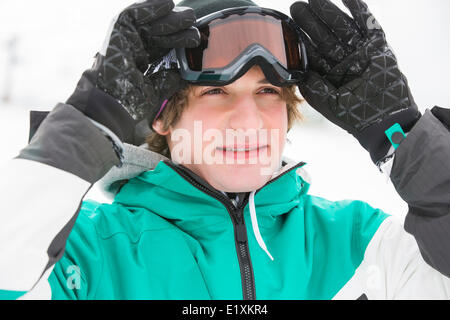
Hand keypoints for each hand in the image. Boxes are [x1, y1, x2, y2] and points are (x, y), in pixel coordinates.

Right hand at [67, 0, 199, 144]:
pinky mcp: (118, 30)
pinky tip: (168, 5)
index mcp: (147, 61)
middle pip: (161, 31)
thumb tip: (186, 73)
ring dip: (170, 17)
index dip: (181, 39)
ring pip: (151, 21)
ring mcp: (128, 38)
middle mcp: (138, 47)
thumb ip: (172, 79)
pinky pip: (134, 14)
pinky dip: (150, 8)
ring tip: (187, 16)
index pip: (167, 45)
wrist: (114, 101)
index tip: (195, 39)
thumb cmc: (132, 99)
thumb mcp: (159, 88)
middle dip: (179, 26)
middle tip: (194, 23)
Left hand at [290, 0, 421, 163]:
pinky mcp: (377, 47)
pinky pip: (367, 25)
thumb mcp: (327, 102)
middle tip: (297, 7)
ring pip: (342, 27)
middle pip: (324, 36)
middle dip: (311, 22)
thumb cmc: (356, 116)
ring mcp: (360, 53)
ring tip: (316, 0)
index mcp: (329, 74)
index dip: (301, 38)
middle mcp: (343, 61)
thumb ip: (312, 85)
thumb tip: (299, 71)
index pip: (313, 52)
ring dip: (329, 13)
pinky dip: (359, 11)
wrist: (385, 119)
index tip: (289, 25)